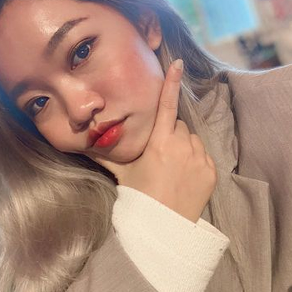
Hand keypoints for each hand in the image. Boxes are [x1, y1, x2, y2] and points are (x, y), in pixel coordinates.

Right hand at [96, 59, 216, 222]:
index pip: (167, 106)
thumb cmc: (140, 197)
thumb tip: (80, 145)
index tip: (178, 64)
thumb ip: (105, 155)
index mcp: (159, 143)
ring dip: (184, 146)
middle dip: (171, 134)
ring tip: (173, 168)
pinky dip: (195, 160)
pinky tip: (184, 176)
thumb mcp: (122, 174)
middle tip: (161, 155)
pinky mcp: (211, 171)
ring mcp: (200, 159)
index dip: (172, 83)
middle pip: (179, 126)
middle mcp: (182, 146)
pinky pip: (203, 155)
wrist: (163, 227)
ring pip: (192, 139)